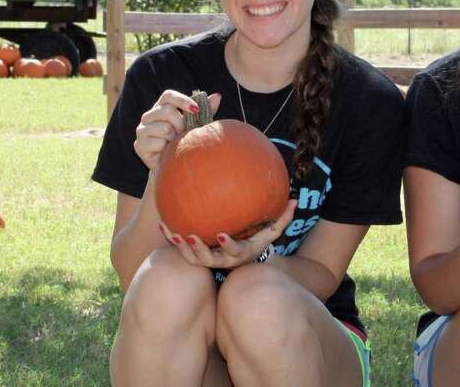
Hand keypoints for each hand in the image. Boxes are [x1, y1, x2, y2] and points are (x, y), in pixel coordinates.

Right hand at [133, 90, 221, 169]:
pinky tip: (165, 153)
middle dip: (181, 124)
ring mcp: (142, 130)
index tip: (196, 110)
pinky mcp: (139, 145)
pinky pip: (157, 142)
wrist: (173, 169)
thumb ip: (205, 111)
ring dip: (174, 138)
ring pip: (163, 127)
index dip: (182, 100)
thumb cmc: (185, 143)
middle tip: (184, 135)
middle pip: (167, 111)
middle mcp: (148, 116)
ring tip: (174, 144)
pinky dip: (166, 149)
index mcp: (161, 107)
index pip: (168, 95)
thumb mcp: (197, 126)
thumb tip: (217, 96)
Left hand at [160, 199, 296, 269]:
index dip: (227, 246)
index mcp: (240, 254)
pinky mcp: (197, 255)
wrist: (242, 261)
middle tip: (191, 237)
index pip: (234, 252)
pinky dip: (172, 237)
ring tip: (173, 233)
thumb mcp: (270, 233)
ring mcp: (208, 260)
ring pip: (192, 259)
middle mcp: (222, 260)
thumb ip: (282, 218)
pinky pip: (182, 249)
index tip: (221, 234)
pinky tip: (164, 223)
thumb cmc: (256, 242)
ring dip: (181, 247)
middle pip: (208, 260)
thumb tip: (295, 199)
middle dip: (198, 251)